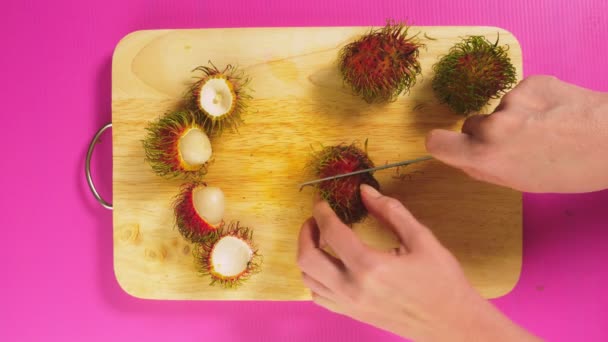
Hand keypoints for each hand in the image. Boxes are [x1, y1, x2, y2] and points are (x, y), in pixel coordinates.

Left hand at [297, 185, 539, 341]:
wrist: (453, 325)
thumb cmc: (442, 282)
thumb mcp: (422, 239)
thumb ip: (391, 211)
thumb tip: (365, 191)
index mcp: (371, 266)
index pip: (332, 233)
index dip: (322, 212)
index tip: (322, 202)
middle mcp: (353, 288)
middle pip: (308, 258)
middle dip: (306, 233)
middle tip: (315, 219)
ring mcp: (350, 305)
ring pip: (308, 279)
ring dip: (307, 254)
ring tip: (320, 239)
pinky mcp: (352, 314)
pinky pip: (319, 296)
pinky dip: (315, 278)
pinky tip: (328, 265)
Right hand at [426, 75, 607, 192]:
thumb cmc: (572, 171)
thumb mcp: (521, 183)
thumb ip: (486, 169)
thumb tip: (465, 157)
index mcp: (484, 156)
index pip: (436, 142)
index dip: (443, 144)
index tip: (452, 145)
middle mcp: (492, 126)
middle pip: (471, 125)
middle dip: (487, 133)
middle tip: (519, 142)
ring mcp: (511, 100)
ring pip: (501, 110)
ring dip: (516, 117)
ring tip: (548, 128)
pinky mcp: (531, 81)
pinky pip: (521, 94)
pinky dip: (534, 102)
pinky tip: (557, 112)